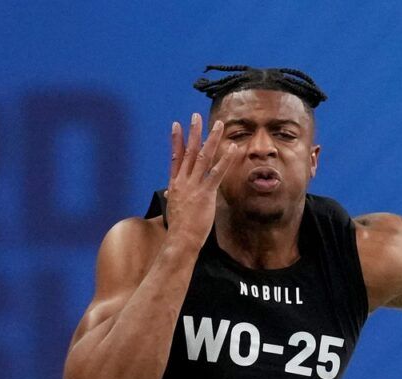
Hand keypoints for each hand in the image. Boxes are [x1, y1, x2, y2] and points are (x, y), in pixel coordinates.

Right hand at [160, 113, 238, 246]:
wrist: (180, 239)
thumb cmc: (179, 228)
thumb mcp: (174, 208)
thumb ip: (174, 197)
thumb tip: (169, 195)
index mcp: (175, 185)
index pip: (175, 157)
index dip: (176, 140)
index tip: (176, 125)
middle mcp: (183, 181)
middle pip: (189, 152)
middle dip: (194, 133)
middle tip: (196, 116)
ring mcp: (194, 186)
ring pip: (203, 157)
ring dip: (212, 139)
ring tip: (218, 125)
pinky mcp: (206, 193)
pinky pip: (217, 172)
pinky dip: (225, 159)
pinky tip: (232, 148)